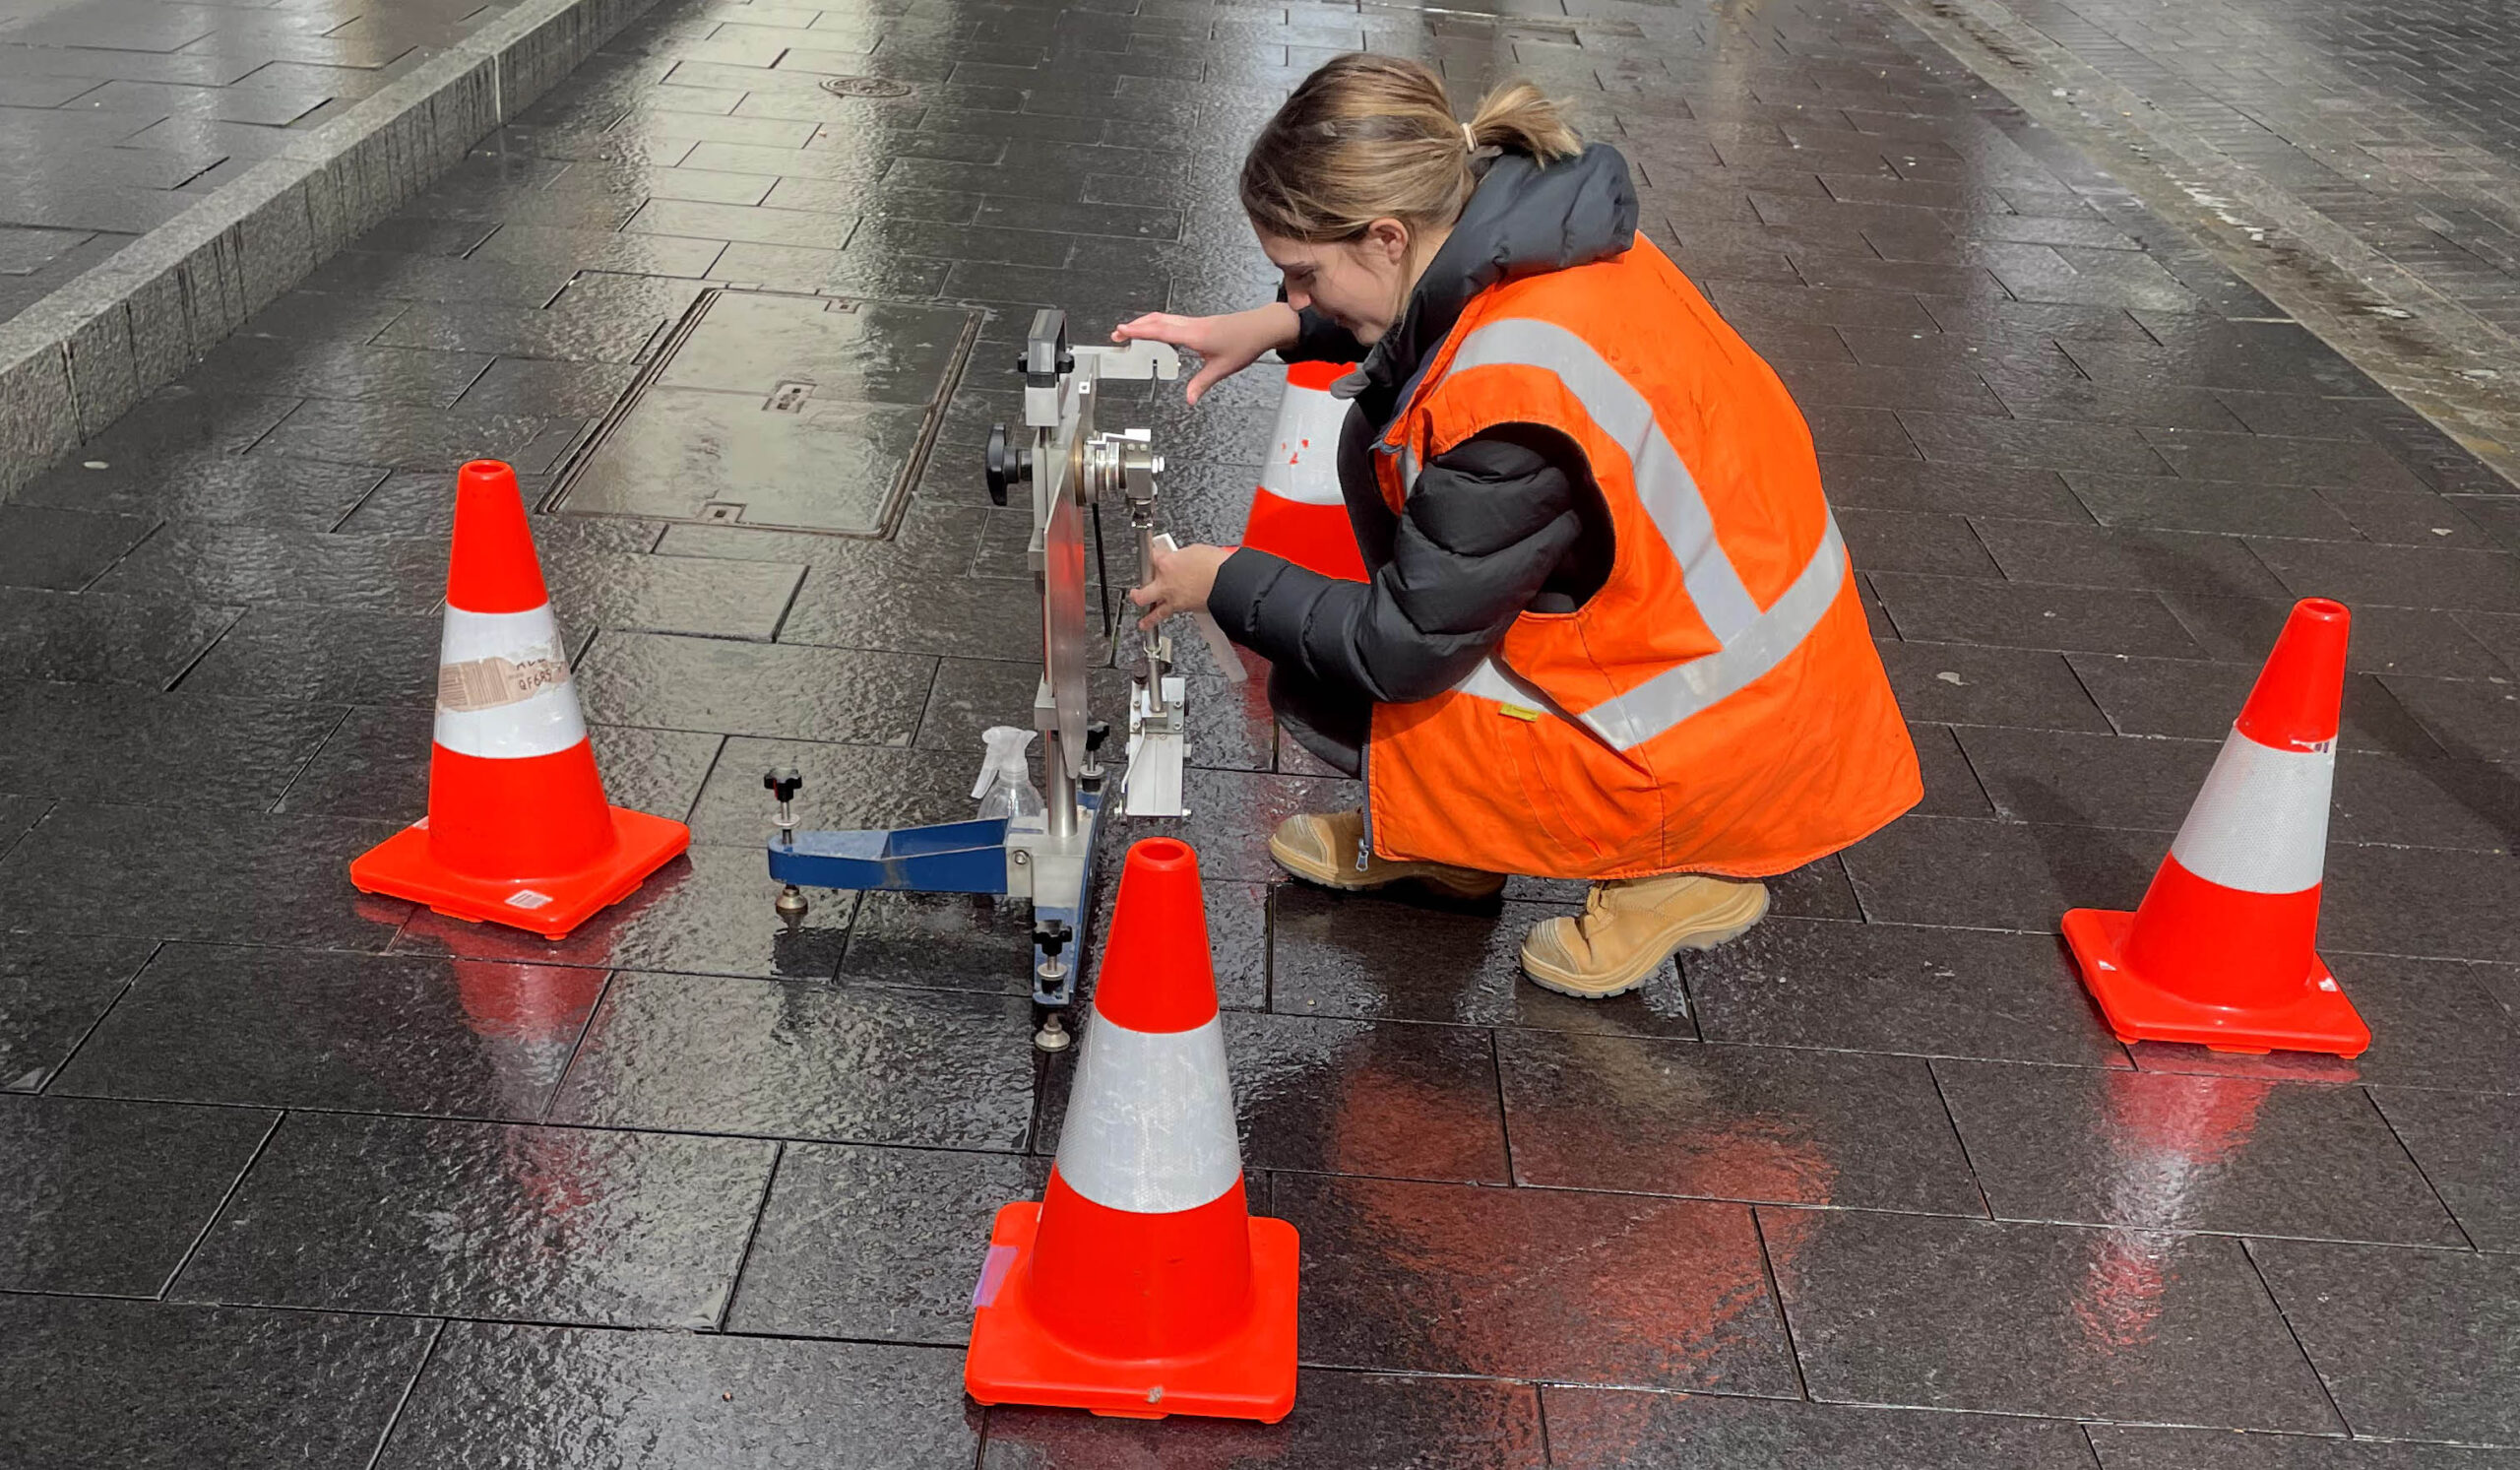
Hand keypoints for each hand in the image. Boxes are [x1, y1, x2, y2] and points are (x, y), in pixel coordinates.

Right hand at [1112, 305, 1299, 404]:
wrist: (1261, 327)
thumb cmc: (1245, 343)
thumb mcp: (1221, 369)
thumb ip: (1201, 384)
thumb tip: (1188, 398)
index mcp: (1194, 335)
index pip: (1159, 331)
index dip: (1138, 331)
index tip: (1121, 331)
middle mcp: (1192, 325)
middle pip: (1156, 320)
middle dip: (1134, 326)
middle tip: (1117, 334)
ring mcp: (1195, 322)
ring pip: (1163, 318)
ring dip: (1145, 323)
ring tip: (1130, 331)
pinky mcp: (1199, 323)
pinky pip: (1172, 320)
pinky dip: (1157, 323)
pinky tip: (1156, 330)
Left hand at [1129, 542, 1231, 629]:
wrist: (1229, 581)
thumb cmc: (1215, 564)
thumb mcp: (1195, 551)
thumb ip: (1182, 557)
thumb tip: (1182, 560)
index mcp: (1166, 563)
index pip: (1150, 558)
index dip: (1151, 557)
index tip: (1150, 556)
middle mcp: (1165, 583)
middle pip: (1141, 591)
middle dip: (1137, 593)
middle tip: (1135, 593)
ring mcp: (1174, 598)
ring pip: (1154, 611)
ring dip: (1148, 617)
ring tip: (1143, 622)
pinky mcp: (1185, 609)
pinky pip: (1171, 615)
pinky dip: (1167, 619)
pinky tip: (1165, 623)